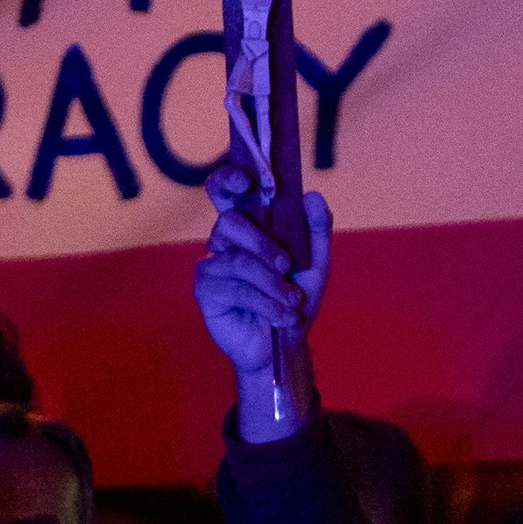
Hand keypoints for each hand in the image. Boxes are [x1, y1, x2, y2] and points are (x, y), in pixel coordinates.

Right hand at [193, 166, 330, 374]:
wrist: (285, 345)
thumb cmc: (294, 300)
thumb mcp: (315, 265)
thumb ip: (316, 230)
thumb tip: (312, 196)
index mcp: (248, 226)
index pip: (225, 190)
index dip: (228, 178)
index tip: (246, 181)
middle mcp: (225, 241)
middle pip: (230, 221)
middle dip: (262, 242)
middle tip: (286, 264)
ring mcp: (212, 265)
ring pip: (239, 261)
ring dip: (272, 283)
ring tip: (292, 301)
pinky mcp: (206, 291)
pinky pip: (235, 288)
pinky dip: (266, 303)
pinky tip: (282, 317)